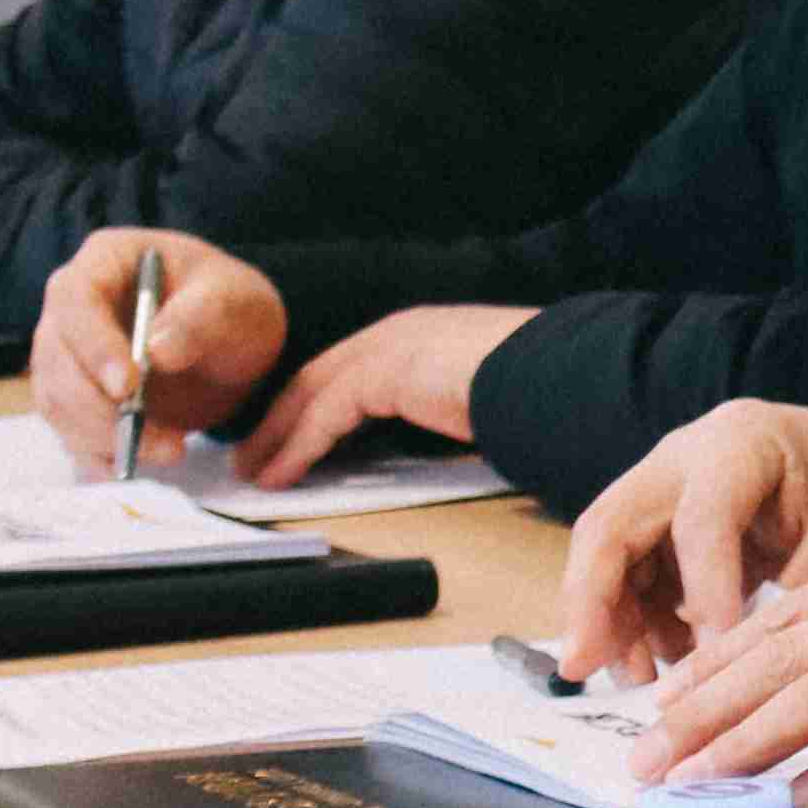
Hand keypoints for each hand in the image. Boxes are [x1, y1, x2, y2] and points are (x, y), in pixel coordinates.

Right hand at [32, 231, 285, 458]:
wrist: (233, 347)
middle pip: (56, 358)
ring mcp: (69, 353)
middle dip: (100, 407)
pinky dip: (99, 453)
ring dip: (104, 436)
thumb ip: (200, 317)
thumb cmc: (230, 306)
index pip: (75, 298)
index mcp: (106, 260)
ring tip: (169, 450)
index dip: (94, 345)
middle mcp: (73, 305)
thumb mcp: (233, 301)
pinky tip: (137, 465)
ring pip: (58, 400)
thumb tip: (157, 351)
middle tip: (156, 437)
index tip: (128, 387)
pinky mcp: (77, 396)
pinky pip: (71, 430)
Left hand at [243, 301, 516, 483]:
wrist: (556, 375)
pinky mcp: (383, 372)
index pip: (348, 371)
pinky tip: (281, 474)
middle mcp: (398, 333)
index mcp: (421, 336)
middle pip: (317, 378)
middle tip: (250, 457)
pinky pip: (324, 415)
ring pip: (311, 393)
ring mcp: (389, 346)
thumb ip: (451, 408)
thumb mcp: (484, 398)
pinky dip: (297, 448)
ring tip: (254, 472)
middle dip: (278, 419)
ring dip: (276, 436)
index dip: (312, 406)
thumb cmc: (539, 390)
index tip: (287, 438)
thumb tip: (444, 438)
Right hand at [555, 400, 807, 684]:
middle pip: (612, 525)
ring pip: (611, 554)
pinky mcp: (672, 524)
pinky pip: (635, 574)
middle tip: (580, 667)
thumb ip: (807, 592)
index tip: (714, 659)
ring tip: (639, 680)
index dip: (703, 594)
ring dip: (613, 620)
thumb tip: (752, 663)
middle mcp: (689, 455)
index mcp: (742, 443)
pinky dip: (640, 621)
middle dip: (592, 600)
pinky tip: (666, 665)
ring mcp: (673, 487)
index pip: (700, 521)